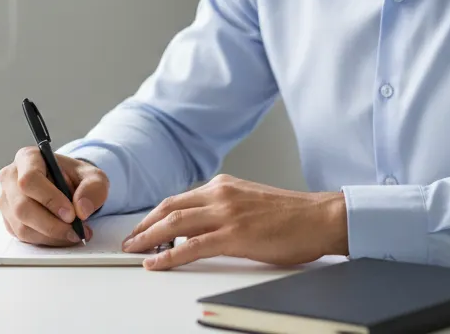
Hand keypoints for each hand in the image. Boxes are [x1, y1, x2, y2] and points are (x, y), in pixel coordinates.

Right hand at [0, 146, 108, 245]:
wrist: (68, 187)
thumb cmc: (77, 179)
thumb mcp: (94, 177)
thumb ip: (93, 188)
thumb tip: (82, 209)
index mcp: (27, 158)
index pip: (30, 179)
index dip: (49, 199)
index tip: (71, 214)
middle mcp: (10, 178)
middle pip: (22, 207)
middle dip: (51, 225)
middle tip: (75, 231)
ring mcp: (6, 200)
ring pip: (22, 226)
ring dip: (51, 236)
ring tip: (74, 234)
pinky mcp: (9, 220)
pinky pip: (23, 237)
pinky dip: (46, 241)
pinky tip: (62, 236)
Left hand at [121, 174, 347, 269]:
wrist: (320, 218)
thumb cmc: (291, 215)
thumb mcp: (249, 201)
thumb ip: (224, 208)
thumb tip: (200, 225)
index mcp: (223, 185)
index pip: (178, 199)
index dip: (154, 214)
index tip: (141, 227)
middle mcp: (220, 194)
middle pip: (169, 209)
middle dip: (144, 227)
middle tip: (129, 242)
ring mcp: (226, 214)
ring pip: (175, 224)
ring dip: (149, 239)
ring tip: (134, 252)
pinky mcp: (235, 235)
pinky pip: (192, 246)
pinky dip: (169, 255)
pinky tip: (156, 263)